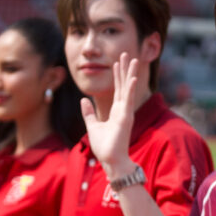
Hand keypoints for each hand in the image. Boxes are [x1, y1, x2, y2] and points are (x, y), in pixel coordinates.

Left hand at [81, 51, 140, 172]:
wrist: (111, 161)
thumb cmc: (104, 147)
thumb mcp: (92, 126)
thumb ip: (88, 112)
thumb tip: (83, 99)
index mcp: (117, 111)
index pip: (118, 90)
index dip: (117, 75)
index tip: (117, 62)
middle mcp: (123, 110)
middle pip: (124, 85)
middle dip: (125, 69)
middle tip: (127, 54)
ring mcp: (126, 113)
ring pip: (128, 89)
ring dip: (130, 73)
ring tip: (132, 59)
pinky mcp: (125, 118)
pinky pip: (128, 100)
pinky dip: (130, 88)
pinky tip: (132, 77)